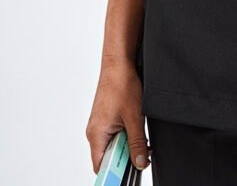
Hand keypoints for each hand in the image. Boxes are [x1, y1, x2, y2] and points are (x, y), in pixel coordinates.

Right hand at [85, 57, 150, 174]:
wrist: (119, 62)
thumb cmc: (121, 84)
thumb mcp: (134, 117)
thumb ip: (137, 142)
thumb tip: (139, 162)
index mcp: (97, 135)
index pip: (101, 167)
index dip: (114, 174)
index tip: (128, 175)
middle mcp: (95, 131)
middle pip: (109, 157)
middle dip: (125, 157)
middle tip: (141, 152)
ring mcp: (100, 124)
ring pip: (114, 144)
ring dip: (128, 143)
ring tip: (139, 133)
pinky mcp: (106, 117)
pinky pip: (115, 133)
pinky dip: (126, 134)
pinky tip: (136, 125)